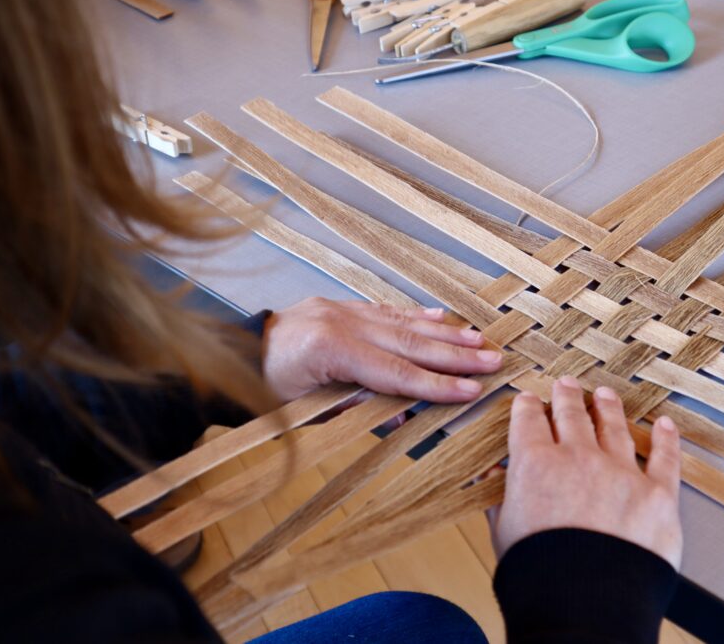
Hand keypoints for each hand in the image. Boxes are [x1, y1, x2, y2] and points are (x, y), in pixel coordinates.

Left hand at [261, 297, 502, 401]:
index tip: (471, 390)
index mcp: (328, 350)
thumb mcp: (306, 411)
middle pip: (408, 342)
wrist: (231, 356)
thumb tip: (405, 418)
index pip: (395, 373)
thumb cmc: (263, 390)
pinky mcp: (339, 305)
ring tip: (478, 339)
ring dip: (444, 332)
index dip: (436, 383)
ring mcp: (340, 310)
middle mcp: (339, 322)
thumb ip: (357, 410)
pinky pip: (385, 309)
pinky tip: (441, 317)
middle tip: (491, 359)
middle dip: (454, 353)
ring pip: (402, 321)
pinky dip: (416, 314)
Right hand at [490, 376, 682, 569]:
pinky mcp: (657, 493)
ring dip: (609, 407)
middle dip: (567, 396)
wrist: (585, 604)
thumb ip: (500, 498)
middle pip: (572, 415)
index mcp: (535, 464)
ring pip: (615, 427)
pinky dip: (666, 438)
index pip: (528, 421)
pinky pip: (664, 457)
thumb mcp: (503, 532)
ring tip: (605, 395)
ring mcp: (621, 472)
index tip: (530, 401)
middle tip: (567, 384)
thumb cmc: (538, 574)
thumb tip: (494, 477)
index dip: (528, 407)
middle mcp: (578, 458)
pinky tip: (664, 425)